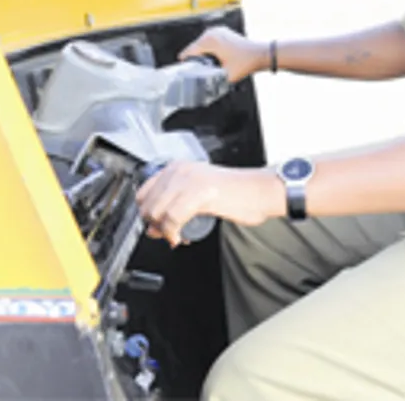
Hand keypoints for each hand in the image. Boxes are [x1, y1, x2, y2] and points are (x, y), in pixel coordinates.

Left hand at [136, 161, 281, 246]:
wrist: (260, 191)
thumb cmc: (236, 193)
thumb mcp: (199, 194)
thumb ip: (176, 206)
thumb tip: (152, 228)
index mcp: (179, 167)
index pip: (144, 191)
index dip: (145, 212)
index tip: (154, 224)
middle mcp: (181, 171)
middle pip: (148, 204)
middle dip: (154, 224)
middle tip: (167, 234)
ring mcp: (189, 181)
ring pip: (157, 212)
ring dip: (163, 231)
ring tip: (176, 235)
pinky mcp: (198, 194)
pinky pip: (172, 218)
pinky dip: (172, 233)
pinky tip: (179, 237)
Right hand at [178, 26, 268, 82]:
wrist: (261, 53)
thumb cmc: (247, 62)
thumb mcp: (226, 76)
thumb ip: (211, 81)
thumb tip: (200, 89)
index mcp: (210, 41)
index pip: (188, 52)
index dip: (185, 63)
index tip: (181, 72)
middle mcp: (212, 32)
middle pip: (193, 48)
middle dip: (194, 60)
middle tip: (197, 73)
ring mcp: (217, 30)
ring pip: (200, 45)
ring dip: (201, 55)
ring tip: (205, 67)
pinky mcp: (221, 32)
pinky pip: (208, 42)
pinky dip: (208, 50)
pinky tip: (212, 60)